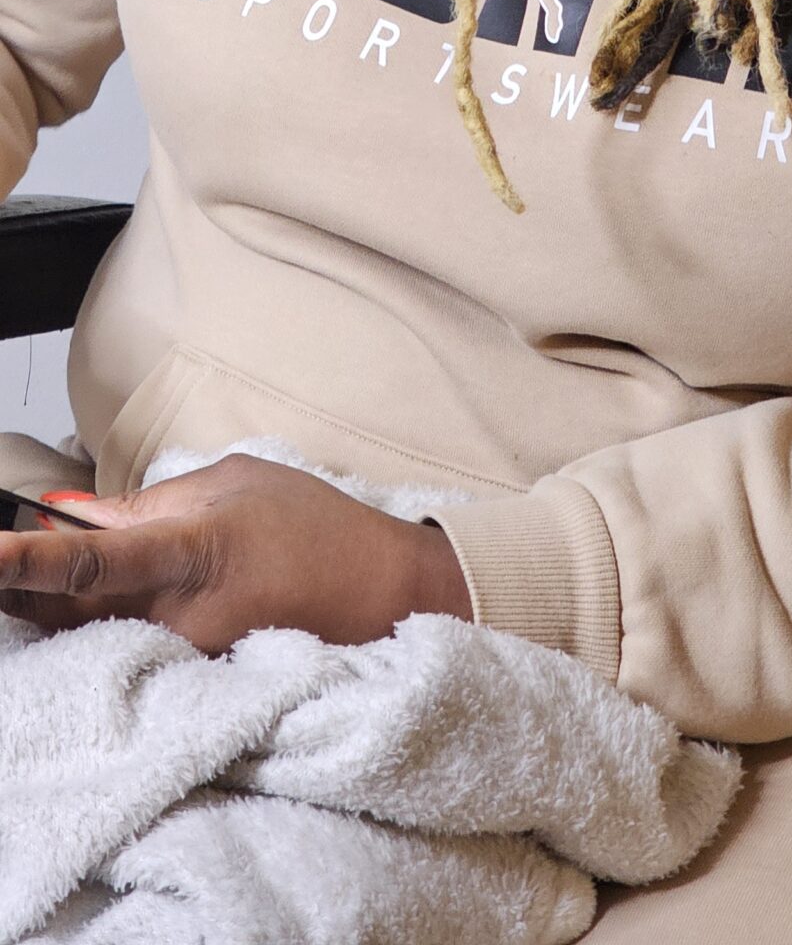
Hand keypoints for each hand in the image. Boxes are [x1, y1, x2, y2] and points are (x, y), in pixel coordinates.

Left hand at [0, 454, 471, 653]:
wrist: (384, 593)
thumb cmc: (315, 526)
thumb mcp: (232, 483)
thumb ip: (146, 503)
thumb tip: (74, 516)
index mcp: (190, 550)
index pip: (90, 562)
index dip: (25, 563)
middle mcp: (180, 616)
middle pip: (71, 611)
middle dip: (20, 587)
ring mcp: (188, 657)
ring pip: (94, 634)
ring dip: (58, 606)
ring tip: (31, 578)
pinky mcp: (198, 679)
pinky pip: (129, 652)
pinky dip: (102, 625)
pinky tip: (96, 606)